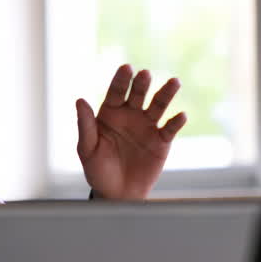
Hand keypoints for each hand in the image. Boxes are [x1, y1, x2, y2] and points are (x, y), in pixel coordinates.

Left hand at [76, 65, 187, 200]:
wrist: (116, 193)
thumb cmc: (97, 170)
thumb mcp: (87, 149)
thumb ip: (85, 125)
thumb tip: (80, 100)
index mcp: (110, 113)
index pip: (116, 91)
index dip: (121, 79)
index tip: (126, 67)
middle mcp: (130, 115)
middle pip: (138, 94)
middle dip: (141, 84)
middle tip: (145, 75)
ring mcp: (147, 126)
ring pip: (158, 105)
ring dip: (166, 94)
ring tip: (174, 82)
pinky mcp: (161, 141)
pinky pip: (170, 128)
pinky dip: (176, 121)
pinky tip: (180, 115)